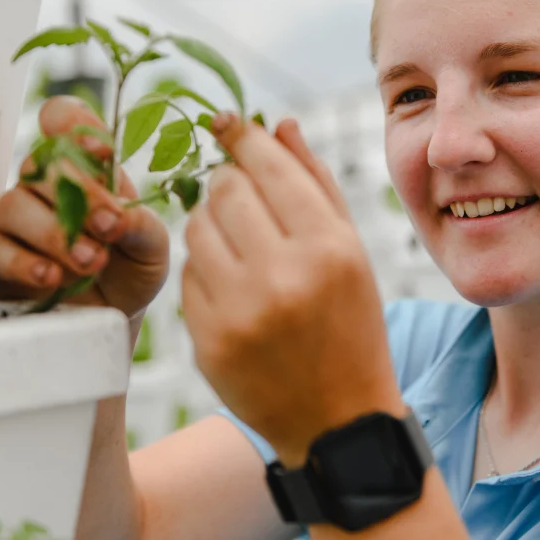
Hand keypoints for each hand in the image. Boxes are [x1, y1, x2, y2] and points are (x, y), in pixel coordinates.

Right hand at [0, 96, 169, 318]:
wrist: (116, 314)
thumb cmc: (132, 267)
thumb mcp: (152, 245)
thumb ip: (141, 225)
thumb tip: (117, 217)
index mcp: (86, 167)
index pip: (64, 121)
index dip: (75, 125)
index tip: (100, 151)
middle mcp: (45, 185)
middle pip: (40, 164)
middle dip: (79, 194)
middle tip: (109, 226)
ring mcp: (17, 220)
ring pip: (14, 204)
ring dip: (56, 234)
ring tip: (92, 261)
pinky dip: (25, 263)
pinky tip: (52, 276)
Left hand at [182, 115, 404, 465]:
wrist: (337, 418)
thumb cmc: (352, 325)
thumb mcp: (352, 252)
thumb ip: (316, 183)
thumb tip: (278, 123)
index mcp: (329, 249)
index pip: (269, 167)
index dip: (242, 136)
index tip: (225, 121)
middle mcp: (283, 277)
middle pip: (223, 190)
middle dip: (227, 182)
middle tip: (239, 193)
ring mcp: (239, 313)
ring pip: (195, 228)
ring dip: (211, 223)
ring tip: (239, 245)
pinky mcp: (207, 343)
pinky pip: (186, 277)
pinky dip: (204, 270)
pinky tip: (232, 287)